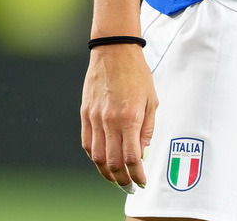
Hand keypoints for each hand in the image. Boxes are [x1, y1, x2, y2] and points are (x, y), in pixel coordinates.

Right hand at [81, 44, 158, 190]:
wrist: (114, 51)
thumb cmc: (136, 73)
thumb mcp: (152, 100)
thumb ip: (147, 129)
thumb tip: (143, 153)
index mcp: (130, 117)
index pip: (131, 157)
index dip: (137, 174)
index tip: (142, 181)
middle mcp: (110, 120)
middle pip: (112, 162)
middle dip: (122, 180)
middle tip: (129, 185)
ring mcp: (95, 118)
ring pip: (97, 157)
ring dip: (106, 173)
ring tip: (116, 178)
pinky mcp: (85, 114)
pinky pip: (87, 143)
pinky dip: (95, 157)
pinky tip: (103, 160)